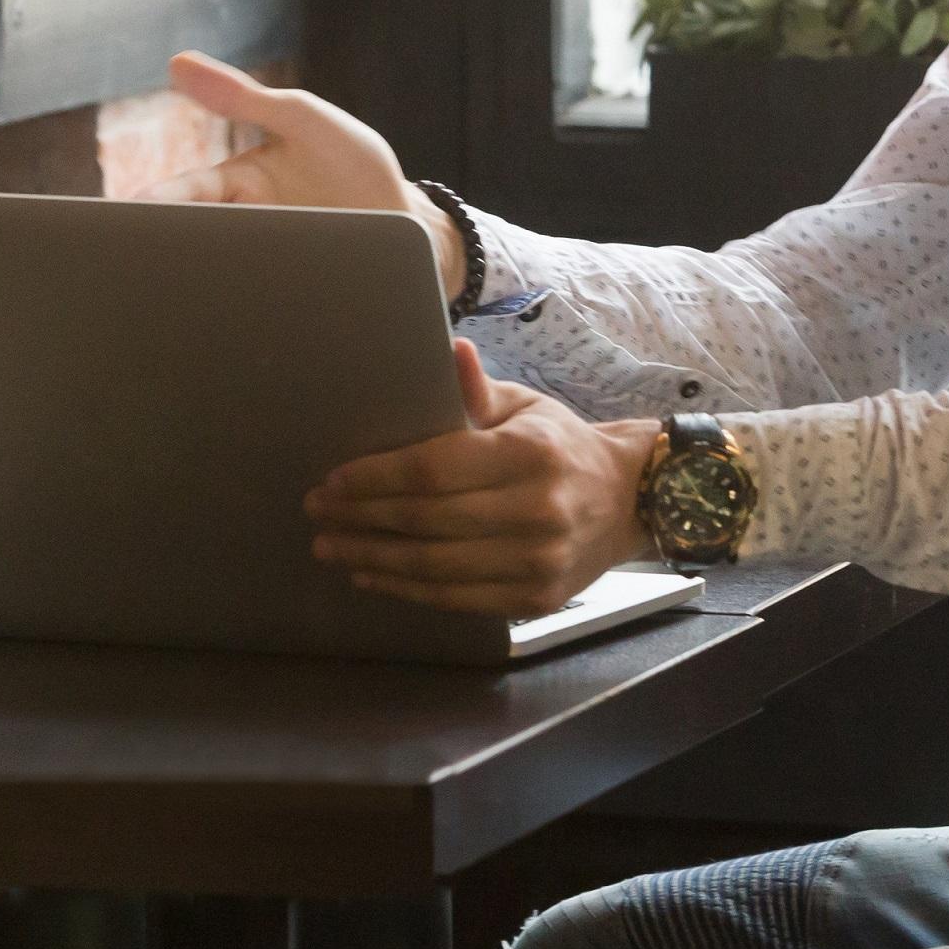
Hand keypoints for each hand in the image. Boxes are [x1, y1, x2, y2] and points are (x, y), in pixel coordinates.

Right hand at [143, 53, 465, 301]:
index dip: (156, 206)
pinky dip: (239, 313)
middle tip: (133, 264)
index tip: (129, 215)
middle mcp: (244, 229)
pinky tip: (229, 325)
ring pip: (217, 276)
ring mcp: (265, 265)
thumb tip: (176, 61)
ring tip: (173, 302)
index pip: (186, 195)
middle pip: (192, 241)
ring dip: (199, 285)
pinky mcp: (287, 299)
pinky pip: (255, 308)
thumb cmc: (356, 166)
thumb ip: (247, 96)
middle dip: (163, 252)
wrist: (415, 230)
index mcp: (238, 186)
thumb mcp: (305, 119)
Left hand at [306, 341, 658, 615]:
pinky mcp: (536, 598)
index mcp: (528, 454)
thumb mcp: (526, 406)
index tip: (333, 480)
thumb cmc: (559, 445)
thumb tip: (450, 350)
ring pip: (436, 567)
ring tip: (331, 547)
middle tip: (317, 513)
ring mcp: (538, 560)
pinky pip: (458, 598)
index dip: (377, 478)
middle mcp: (537, 510)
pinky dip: (407, 590)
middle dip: (362, 518)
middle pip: (428, 520)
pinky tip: (372, 575)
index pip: (435, 469)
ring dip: (374, 558)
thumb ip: (478, 390)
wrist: (630, 500)